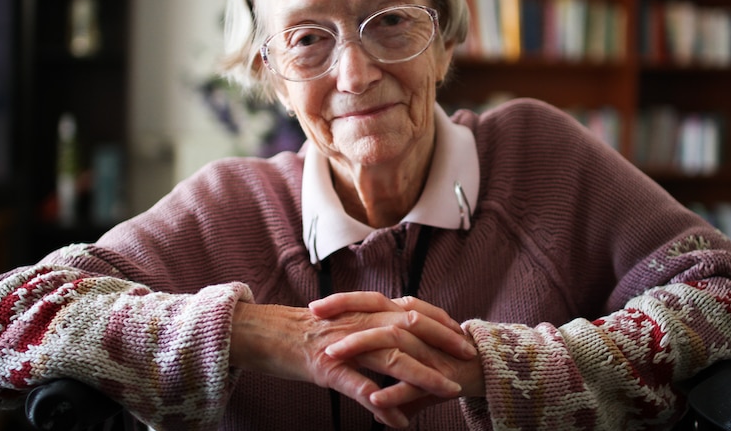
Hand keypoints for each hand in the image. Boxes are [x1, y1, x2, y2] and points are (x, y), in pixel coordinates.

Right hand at [228, 298, 473, 427]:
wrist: (262, 332)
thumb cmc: (302, 331)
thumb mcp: (342, 323)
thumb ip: (369, 328)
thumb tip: (396, 339)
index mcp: (363, 311)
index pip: (411, 310)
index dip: (440, 322)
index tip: (462, 335)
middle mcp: (358, 322)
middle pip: (410, 328)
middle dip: (443, 342)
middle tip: (467, 357)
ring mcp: (344, 345)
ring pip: (392, 356)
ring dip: (424, 374)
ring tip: (448, 390)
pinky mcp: (327, 368)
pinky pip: (360, 388)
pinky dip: (383, 405)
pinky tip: (399, 424)